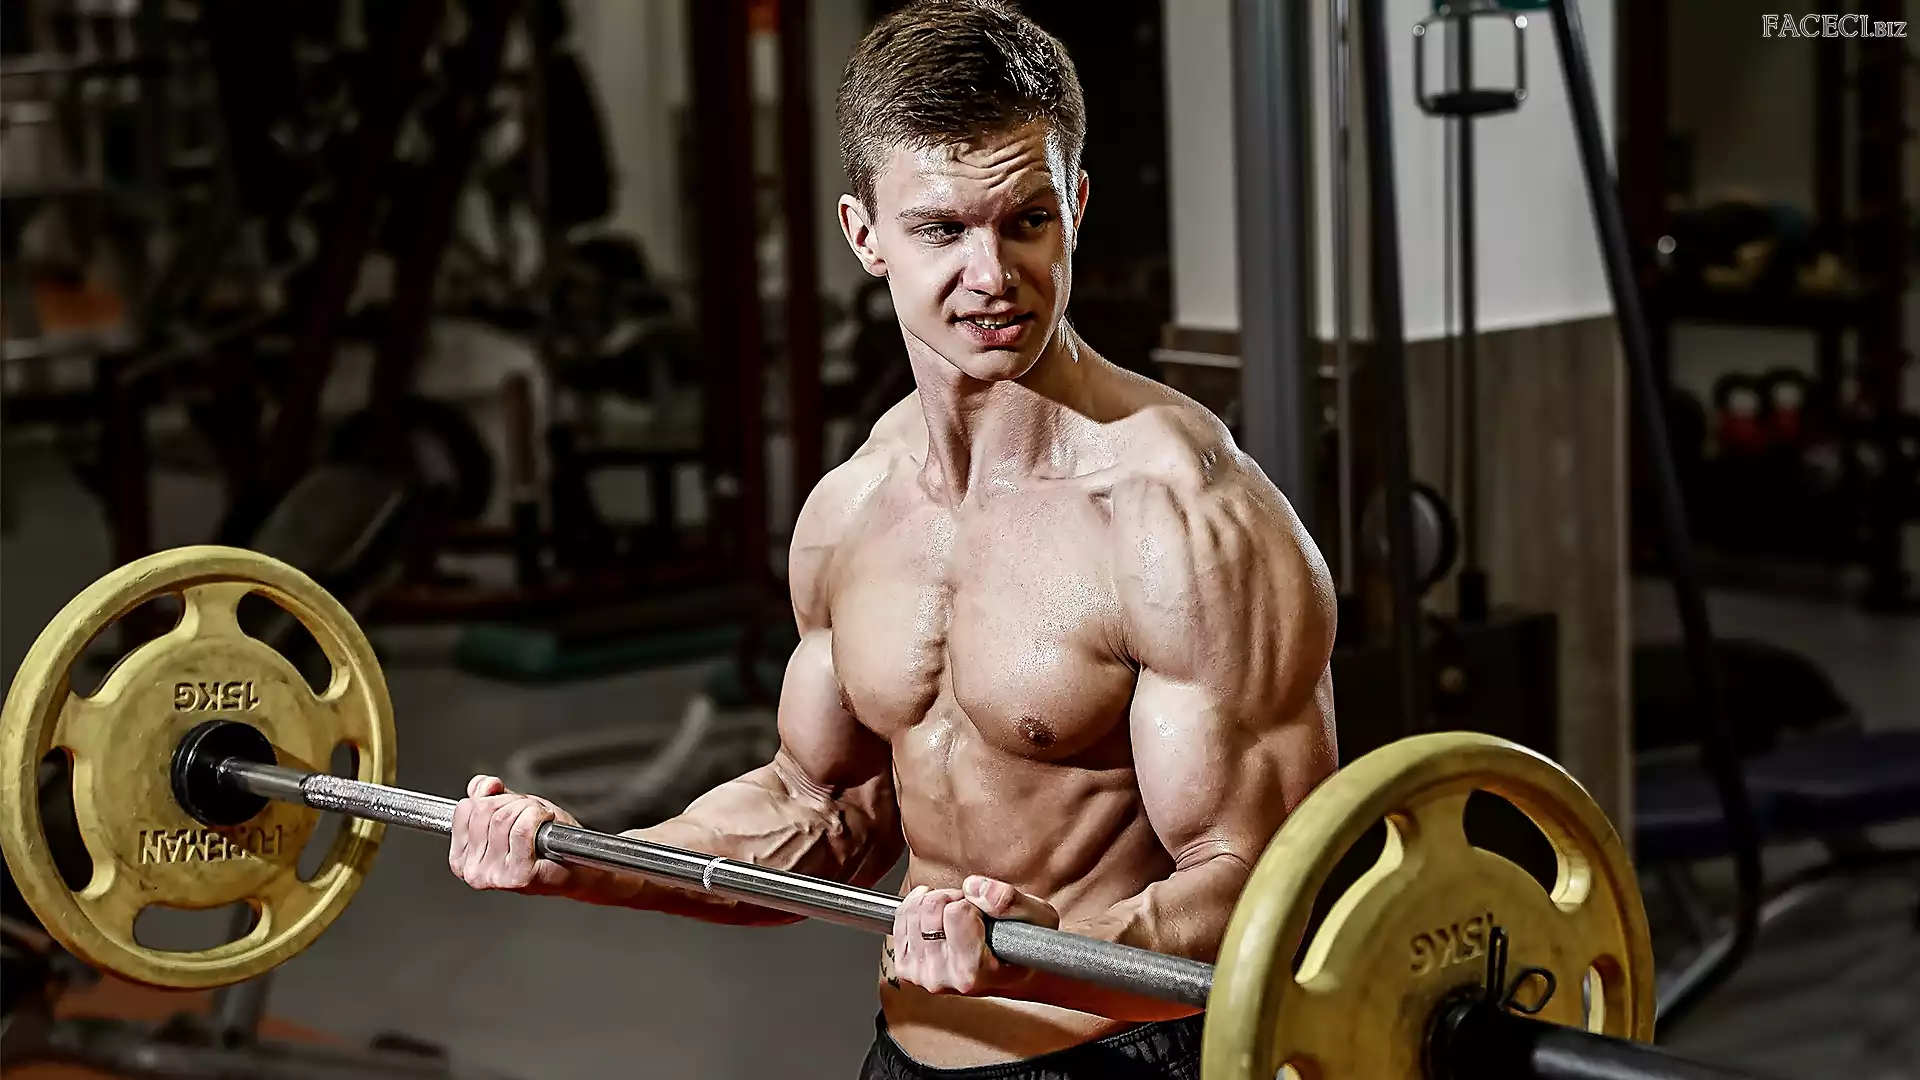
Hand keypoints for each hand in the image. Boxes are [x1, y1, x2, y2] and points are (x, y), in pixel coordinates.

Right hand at [449, 775, 578, 894]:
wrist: (577, 867)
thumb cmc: (545, 843)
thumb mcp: (511, 812)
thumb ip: (489, 797)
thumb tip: (481, 785)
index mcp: (462, 857)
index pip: (465, 808)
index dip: (492, 798)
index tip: (508, 807)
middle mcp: (473, 871)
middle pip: (484, 810)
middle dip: (512, 802)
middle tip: (529, 814)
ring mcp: (494, 876)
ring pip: (504, 817)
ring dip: (528, 809)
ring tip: (538, 821)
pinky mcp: (518, 877)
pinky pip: (522, 828)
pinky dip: (537, 817)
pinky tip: (545, 823)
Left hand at [887, 875, 1059, 995]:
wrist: (1012, 970)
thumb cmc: (1025, 946)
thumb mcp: (1036, 916)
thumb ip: (1007, 900)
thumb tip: (973, 888)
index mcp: (973, 973)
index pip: (956, 912)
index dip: (973, 903)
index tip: (984, 915)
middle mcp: (943, 979)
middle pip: (930, 908)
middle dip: (951, 898)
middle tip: (969, 912)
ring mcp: (922, 976)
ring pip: (913, 911)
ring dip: (934, 903)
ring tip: (955, 917)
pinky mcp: (907, 968)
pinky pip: (899, 920)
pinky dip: (915, 908)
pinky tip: (935, 916)